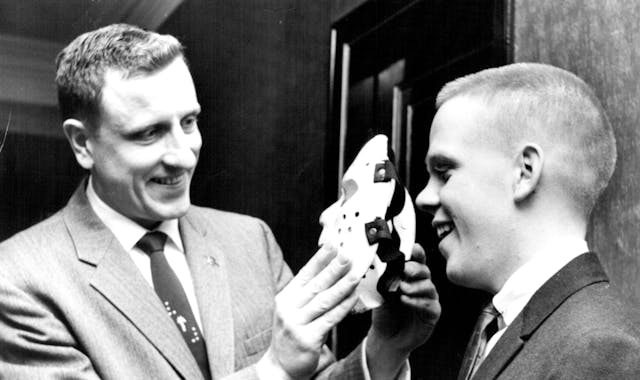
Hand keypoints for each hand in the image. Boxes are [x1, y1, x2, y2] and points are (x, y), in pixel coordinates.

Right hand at [261, 245, 359, 379]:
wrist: (279, 366)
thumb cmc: (292, 334)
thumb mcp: (294, 310)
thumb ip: (308, 293)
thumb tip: (331, 269)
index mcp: (285, 297)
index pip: (305, 273)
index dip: (319, 258)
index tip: (333, 244)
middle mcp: (288, 309)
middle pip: (315, 284)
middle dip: (333, 268)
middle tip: (348, 255)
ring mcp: (297, 324)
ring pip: (324, 301)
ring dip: (342, 286)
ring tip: (356, 274)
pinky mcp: (308, 339)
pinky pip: (330, 319)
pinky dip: (343, 307)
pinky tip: (353, 298)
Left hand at [366, 243, 440, 378]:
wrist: (386, 337)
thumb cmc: (385, 312)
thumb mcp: (380, 292)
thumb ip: (384, 279)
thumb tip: (381, 262)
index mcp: (410, 277)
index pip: (417, 261)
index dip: (418, 253)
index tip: (414, 247)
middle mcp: (421, 285)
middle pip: (425, 271)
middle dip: (416, 268)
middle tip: (405, 270)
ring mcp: (429, 299)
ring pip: (429, 286)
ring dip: (415, 286)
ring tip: (402, 288)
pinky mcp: (432, 314)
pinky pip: (429, 304)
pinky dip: (417, 301)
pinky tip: (405, 301)